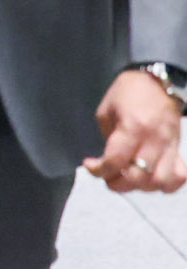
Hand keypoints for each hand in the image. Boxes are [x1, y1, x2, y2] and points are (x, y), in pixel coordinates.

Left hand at [85, 69, 186, 192]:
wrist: (158, 81)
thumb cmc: (127, 93)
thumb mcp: (107, 110)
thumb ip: (108, 137)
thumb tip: (108, 160)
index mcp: (133, 127)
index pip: (116, 161)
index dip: (99, 170)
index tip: (90, 166)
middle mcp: (154, 140)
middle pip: (139, 177)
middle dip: (118, 183)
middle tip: (108, 175)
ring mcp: (170, 146)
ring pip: (160, 182)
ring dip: (141, 187)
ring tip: (128, 177)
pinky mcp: (179, 149)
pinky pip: (179, 176)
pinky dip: (166, 184)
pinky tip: (151, 178)